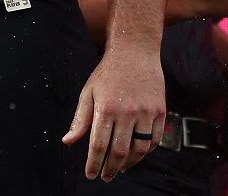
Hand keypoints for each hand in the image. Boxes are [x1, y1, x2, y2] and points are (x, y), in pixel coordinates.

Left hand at [62, 45, 165, 181]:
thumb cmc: (108, 72)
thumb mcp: (88, 92)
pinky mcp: (159, 111)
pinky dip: (145, 151)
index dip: (94, 164)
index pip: (98, 146)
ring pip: (139, 150)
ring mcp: (145, 112)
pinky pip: (154, 140)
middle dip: (110, 169)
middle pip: (119, 152)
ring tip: (120, 168)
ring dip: (129, 164)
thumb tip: (68, 142)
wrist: (135, 50)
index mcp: (106, 109)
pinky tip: (136, 154)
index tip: (91, 174)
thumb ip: (80, 119)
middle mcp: (127, 112)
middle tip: (105, 176)